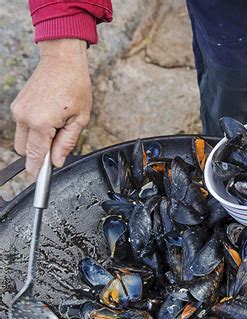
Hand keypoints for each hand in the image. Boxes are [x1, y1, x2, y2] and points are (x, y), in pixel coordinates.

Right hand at [10, 39, 91, 177]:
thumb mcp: (79, 120)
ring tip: (56, 127)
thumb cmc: (75, 86)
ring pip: (22, 140)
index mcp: (41, 123)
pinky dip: (34, 130)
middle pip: (24, 151)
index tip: (38, 180)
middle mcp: (25, 117)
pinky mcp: (17, 105)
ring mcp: (18, 110)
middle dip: (39, 154)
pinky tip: (50, 118)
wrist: (62, 60)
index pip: (35, 155)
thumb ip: (67, 143)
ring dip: (37, 141)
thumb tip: (56, 161)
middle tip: (57, 145)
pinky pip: (22, 127)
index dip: (37, 170)